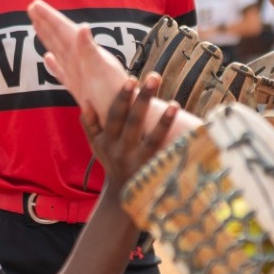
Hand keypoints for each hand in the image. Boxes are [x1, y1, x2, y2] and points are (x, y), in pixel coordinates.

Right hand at [27, 0, 129, 124]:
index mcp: (84, 53)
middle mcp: (81, 60)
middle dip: (46, 22)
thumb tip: (81, 27)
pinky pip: (61, 71)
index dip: (49, 17)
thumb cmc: (116, 94)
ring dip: (48, 37)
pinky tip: (48, 58)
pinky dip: (53, 64)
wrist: (129, 115)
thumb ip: (90, 50)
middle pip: (59, 36)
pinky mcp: (78, 87)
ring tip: (37, 25)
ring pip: (58, 50)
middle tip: (32, 6)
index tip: (35, 3)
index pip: (63, 30)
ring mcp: (79, 73)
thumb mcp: (102, 70)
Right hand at [85, 76, 179, 190]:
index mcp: (106, 141)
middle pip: (133, 122)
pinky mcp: (152, 171)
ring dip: (163, 121)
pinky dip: (175, 143)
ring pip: (151, 140)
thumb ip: (90, 124)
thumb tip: (86, 102)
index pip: (114, 115)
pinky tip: (188, 131)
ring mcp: (138, 162)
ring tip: (174, 104)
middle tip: (154, 76)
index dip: (123, 97)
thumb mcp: (96, 145)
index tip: (132, 79)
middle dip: (143, 99)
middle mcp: (121, 151)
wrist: (122, 196)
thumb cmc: (111, 162)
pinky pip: (165, 155)